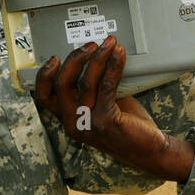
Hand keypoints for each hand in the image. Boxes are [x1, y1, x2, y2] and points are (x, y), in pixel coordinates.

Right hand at [34, 36, 194, 182]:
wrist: (149, 150)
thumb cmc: (126, 127)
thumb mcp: (102, 107)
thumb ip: (93, 89)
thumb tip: (95, 56)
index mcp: (68, 119)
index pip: (44, 97)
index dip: (44, 76)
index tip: (54, 58)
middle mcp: (74, 123)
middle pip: (62, 85)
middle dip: (75, 59)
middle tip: (91, 44)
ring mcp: (89, 123)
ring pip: (86, 82)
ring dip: (98, 57)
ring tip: (109, 43)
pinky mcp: (107, 121)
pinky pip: (108, 86)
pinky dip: (114, 66)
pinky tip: (119, 55)